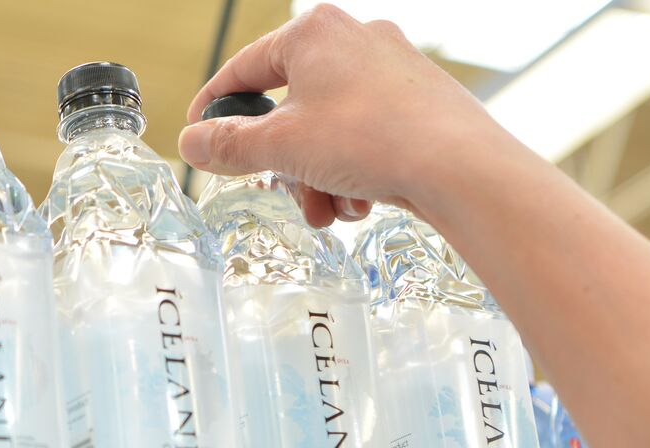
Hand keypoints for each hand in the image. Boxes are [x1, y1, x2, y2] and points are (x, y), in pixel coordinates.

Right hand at [178, 3, 501, 226]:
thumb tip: (190, 143)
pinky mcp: (417, 101)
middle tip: (279, 193)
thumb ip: (228, 145)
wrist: (459, 166)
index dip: (215, 106)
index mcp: (314, 33)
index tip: (199, 135)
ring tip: (328, 212)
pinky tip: (359, 204)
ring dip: (317, 179)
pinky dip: (351, 174)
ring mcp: (391, 70)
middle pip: (290, 108)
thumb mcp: (281, 147)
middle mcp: (355, 40)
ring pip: (327, 130)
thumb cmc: (371, 139)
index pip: (245, 68)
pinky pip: (362, 138)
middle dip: (284, 165)